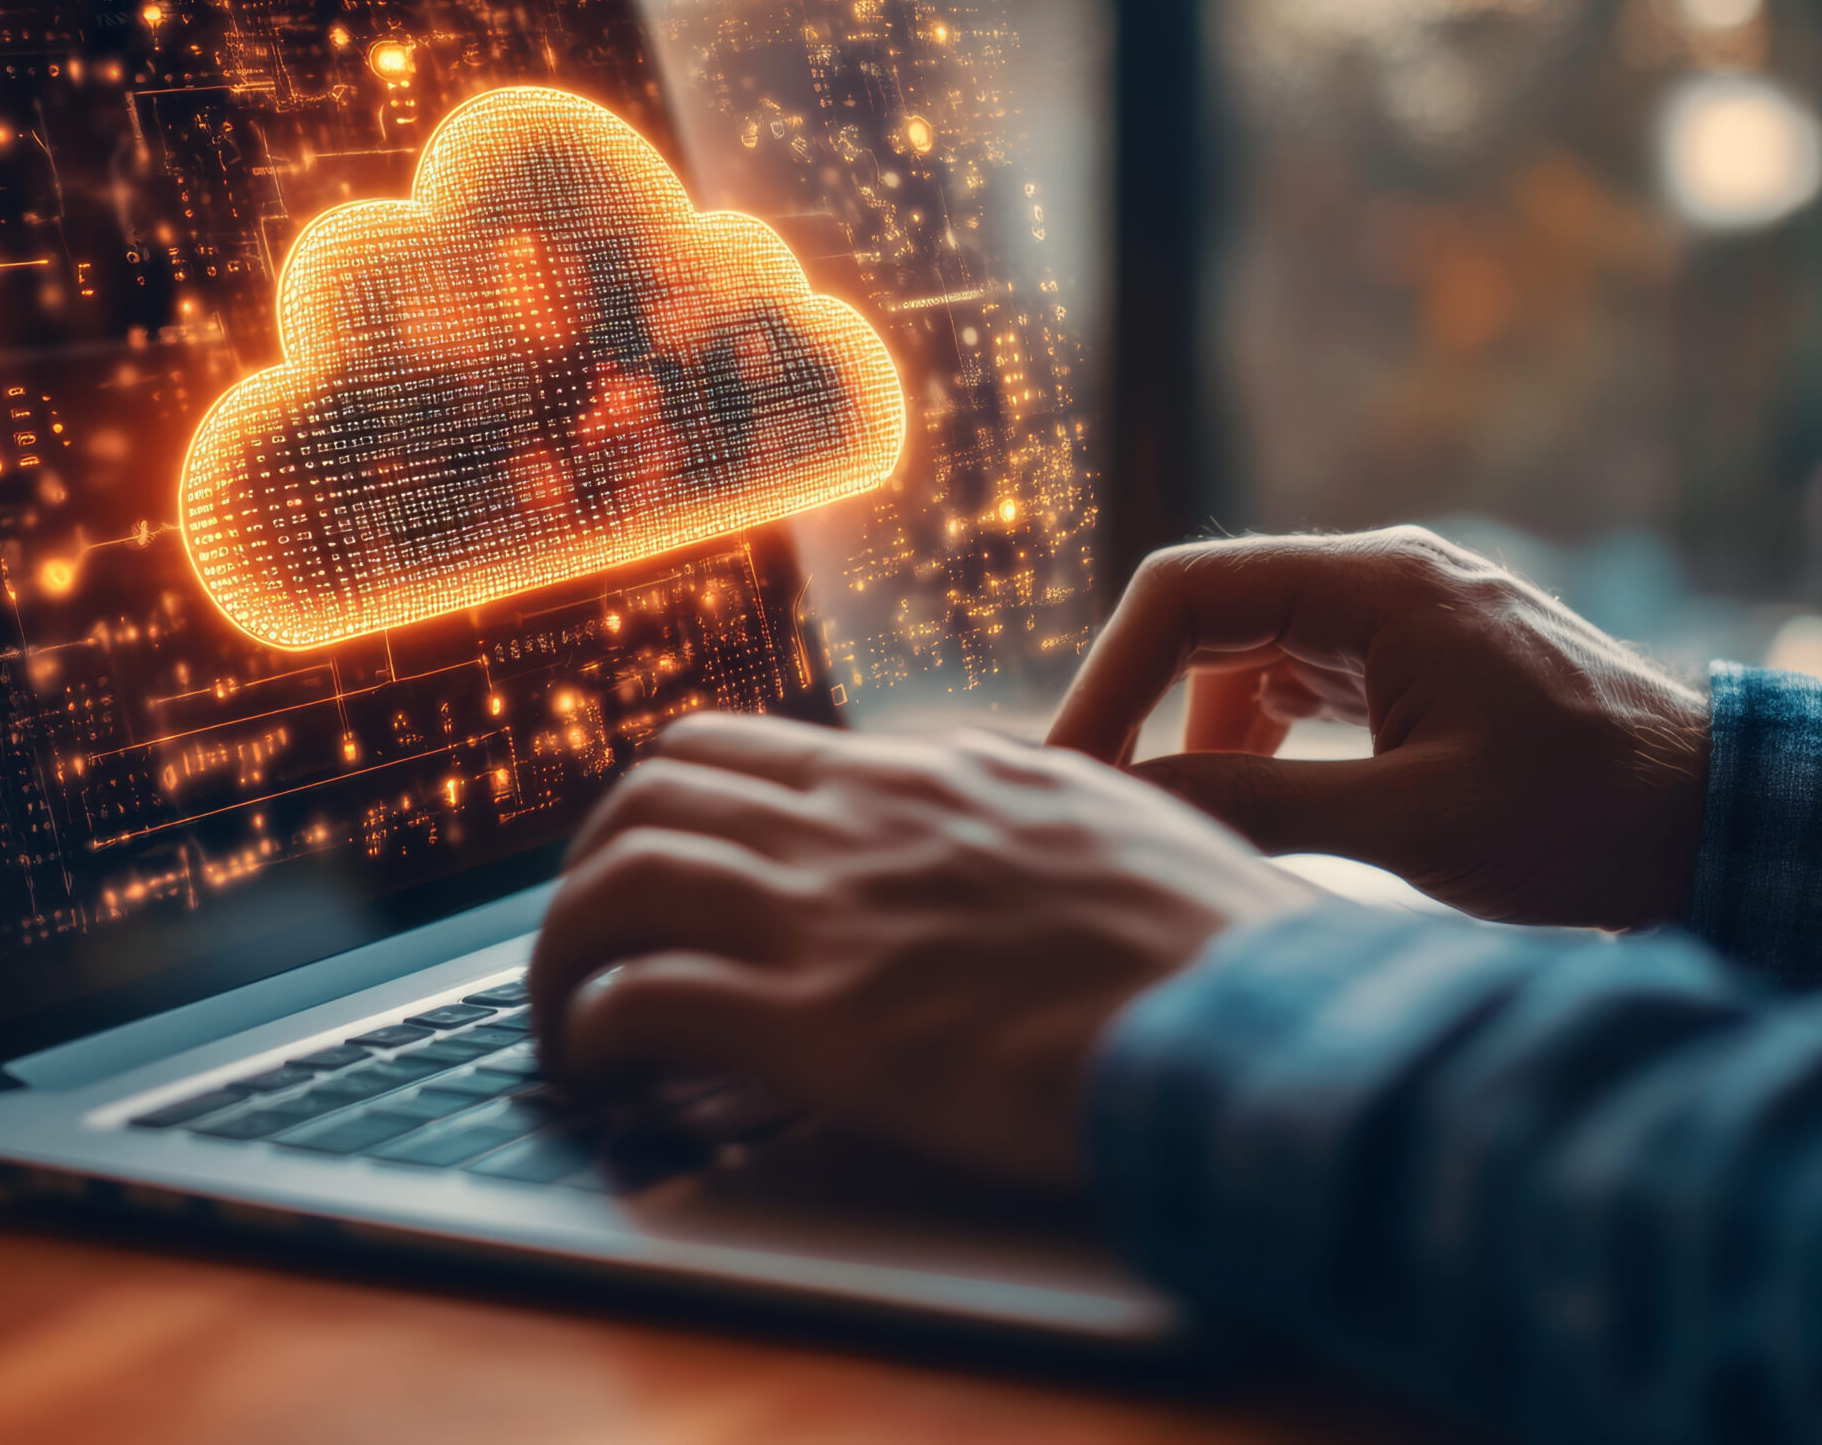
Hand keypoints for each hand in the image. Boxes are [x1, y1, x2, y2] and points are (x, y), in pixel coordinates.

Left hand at [529, 714, 1327, 1188]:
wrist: (1256, 1018)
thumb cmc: (1216, 945)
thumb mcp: (1110, 825)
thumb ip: (1022, 811)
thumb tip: (989, 819)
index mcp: (930, 773)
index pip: (741, 750)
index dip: (674, 812)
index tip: (660, 873)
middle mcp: (862, 820)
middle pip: (654, 792)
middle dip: (596, 866)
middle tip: (591, 943)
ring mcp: (835, 914)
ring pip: (621, 879)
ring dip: (564, 951)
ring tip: (566, 1019)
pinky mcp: (823, 1024)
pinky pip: (645, 999)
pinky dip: (596, 1032)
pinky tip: (602, 1072)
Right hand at [1048, 526, 1710, 929]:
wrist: (1720, 825)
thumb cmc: (1585, 818)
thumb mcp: (1412, 820)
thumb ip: (1260, 803)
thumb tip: (1128, 804)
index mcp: (1381, 585)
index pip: (1188, 591)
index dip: (1110, 675)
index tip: (1072, 765)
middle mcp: (1383, 580)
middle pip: (1207, 616)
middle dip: (1143, 709)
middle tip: (1100, 806)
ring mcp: (1401, 619)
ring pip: (1246, 655)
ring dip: (1200, 738)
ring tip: (1178, 831)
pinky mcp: (1417, 664)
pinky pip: (1298, 684)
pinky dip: (1256, 746)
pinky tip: (1251, 816)